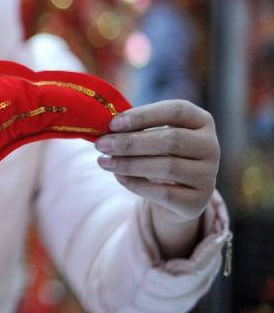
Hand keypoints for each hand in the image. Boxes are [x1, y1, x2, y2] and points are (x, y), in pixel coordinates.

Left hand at [95, 100, 218, 222]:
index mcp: (201, 121)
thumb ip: (135, 129)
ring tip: (103, 162)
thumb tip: (104, 128)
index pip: (176, 110)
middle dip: (130, 143)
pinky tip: (118, 177)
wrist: (177, 194)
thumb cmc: (159, 154)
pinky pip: (164, 192)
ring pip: (167, 167)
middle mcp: (211, 146)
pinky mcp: (199, 201)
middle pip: (171, 140)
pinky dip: (137, 184)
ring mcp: (208, 175)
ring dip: (129, 164)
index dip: (144, 115)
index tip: (113, 123)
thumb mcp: (152, 136)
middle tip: (101, 145)